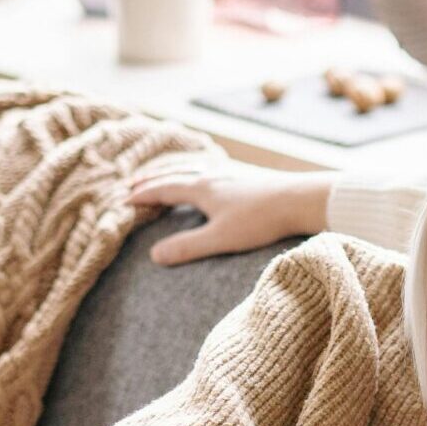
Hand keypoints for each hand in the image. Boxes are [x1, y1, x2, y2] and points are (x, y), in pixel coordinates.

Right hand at [126, 158, 334, 265]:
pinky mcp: (249, 179)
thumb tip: (154, 255)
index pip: (164, 188)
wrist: (301, 200)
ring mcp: (232, 175)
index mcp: (202, 188)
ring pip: (195, 170)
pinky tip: (208, 180)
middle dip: (153, 180)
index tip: (125, 200)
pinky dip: (198, 174)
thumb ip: (187, 247)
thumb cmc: (261, 220)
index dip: (143, 195)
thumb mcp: (220, 239)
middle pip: (176, 174)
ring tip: (166, 178)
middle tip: (133, 184)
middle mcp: (214, 176)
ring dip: (174, 174)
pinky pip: (213, 172)